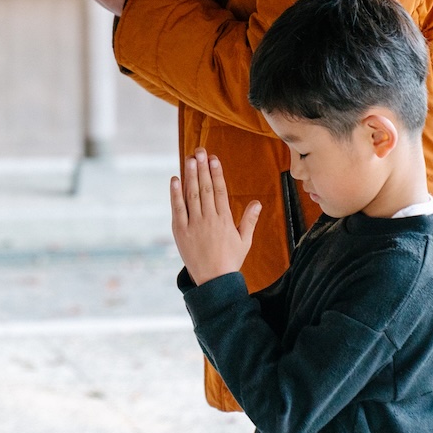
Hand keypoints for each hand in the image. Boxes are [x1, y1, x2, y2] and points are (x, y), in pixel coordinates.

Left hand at [170, 149, 260, 284]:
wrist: (214, 281)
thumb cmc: (230, 260)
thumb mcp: (245, 241)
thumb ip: (249, 220)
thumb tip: (258, 203)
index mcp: (225, 220)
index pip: (221, 191)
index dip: (217, 173)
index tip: (214, 158)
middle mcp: (209, 219)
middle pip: (206, 188)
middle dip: (203, 168)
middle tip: (200, 151)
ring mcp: (194, 225)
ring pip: (192, 195)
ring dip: (191, 176)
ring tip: (190, 159)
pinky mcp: (181, 232)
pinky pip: (178, 209)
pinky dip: (175, 194)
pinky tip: (175, 180)